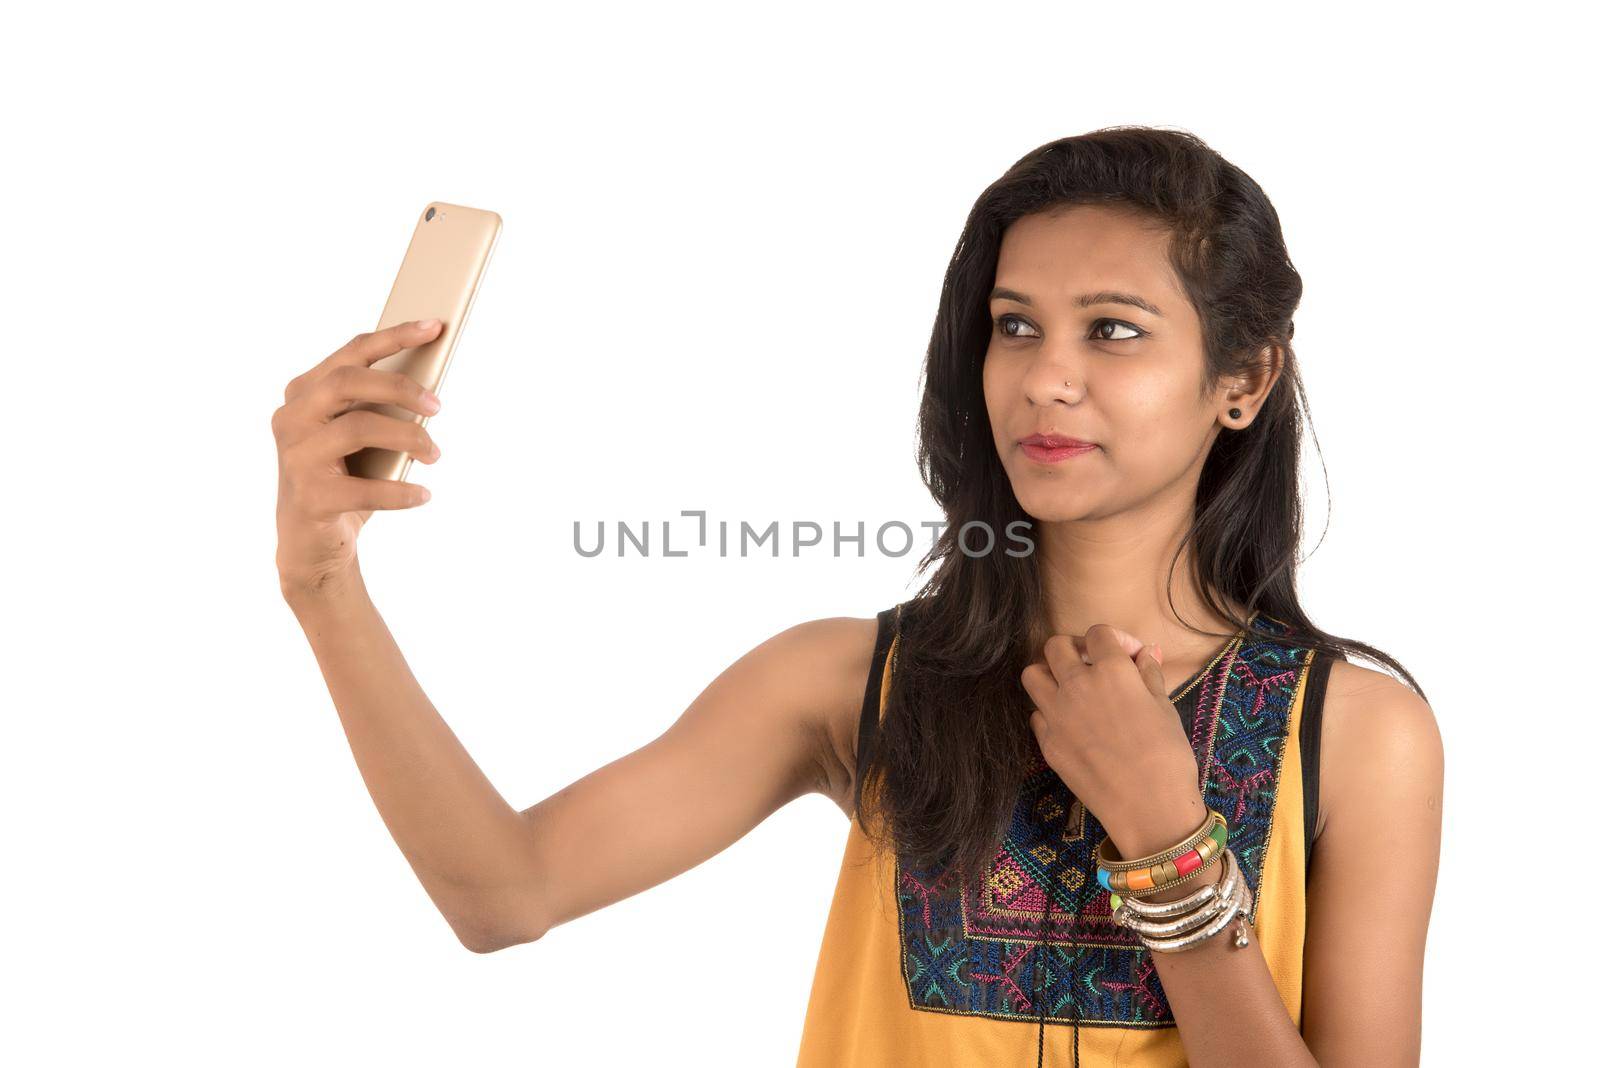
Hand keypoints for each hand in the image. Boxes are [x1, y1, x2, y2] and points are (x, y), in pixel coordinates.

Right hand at [272, 319, 444, 598]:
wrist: (312, 543)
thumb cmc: (345, 478)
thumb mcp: (360, 435)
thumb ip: (378, 407)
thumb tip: (430, 386)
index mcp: (304, 393)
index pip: (351, 353)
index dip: (394, 336)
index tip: (435, 327)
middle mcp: (291, 418)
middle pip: (347, 382)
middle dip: (400, 388)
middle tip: (439, 406)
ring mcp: (295, 457)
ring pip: (357, 428)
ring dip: (408, 438)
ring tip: (435, 454)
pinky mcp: (308, 497)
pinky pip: (364, 489)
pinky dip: (400, 491)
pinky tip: (423, 495)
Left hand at [1022, 623, 1208, 857]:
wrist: (1148, 807)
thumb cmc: (1168, 756)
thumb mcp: (1166, 708)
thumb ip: (1150, 675)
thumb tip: (1148, 652)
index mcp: (1111, 671)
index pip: (1099, 633)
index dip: (1116, 639)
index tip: (1130, 655)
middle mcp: (1076, 686)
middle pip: (1056, 645)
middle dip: (1075, 648)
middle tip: (1093, 665)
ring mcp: (1056, 714)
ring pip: (1033, 675)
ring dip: (1050, 674)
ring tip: (1072, 689)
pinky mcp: (1046, 742)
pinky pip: (1036, 714)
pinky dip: (1049, 712)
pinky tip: (1071, 723)